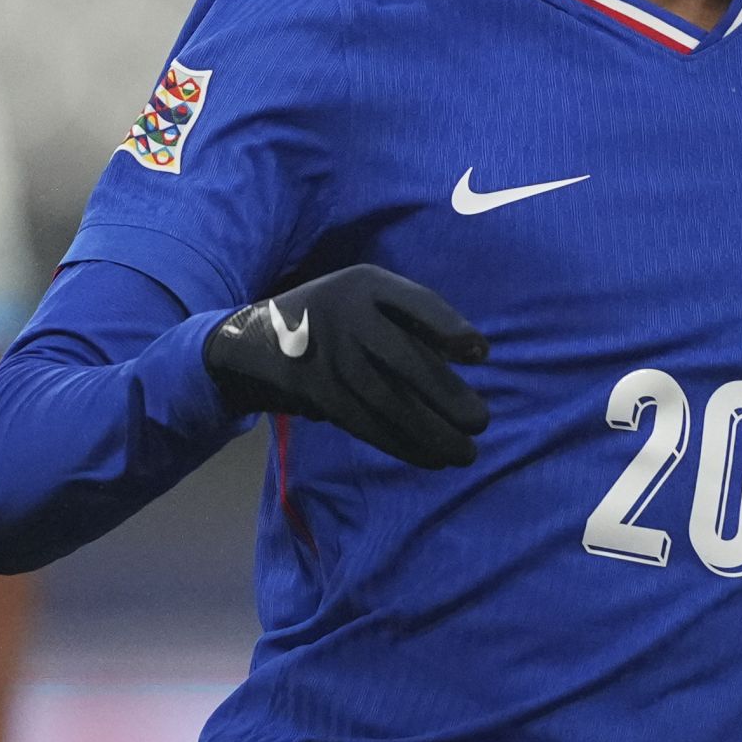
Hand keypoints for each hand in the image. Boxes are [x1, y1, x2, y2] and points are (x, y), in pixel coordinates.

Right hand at [204, 263, 490, 469]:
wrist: (259, 340)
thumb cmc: (339, 317)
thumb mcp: (368, 298)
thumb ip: (413, 319)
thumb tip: (471, 355)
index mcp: (366, 284)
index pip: (417, 302)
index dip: (450, 328)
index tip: (482, 354)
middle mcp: (346, 315)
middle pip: (405, 359)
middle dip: (447, 394)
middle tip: (481, 421)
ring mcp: (329, 355)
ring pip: (388, 401)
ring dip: (431, 432)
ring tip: (465, 452)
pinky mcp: (318, 392)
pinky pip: (366, 423)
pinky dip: (402, 444)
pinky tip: (432, 457)